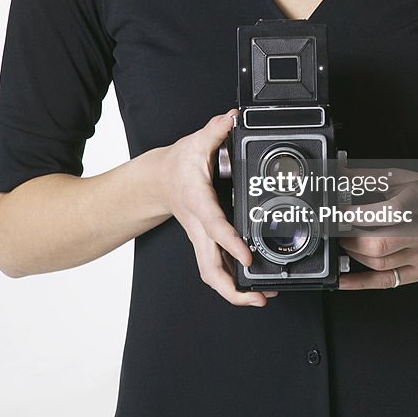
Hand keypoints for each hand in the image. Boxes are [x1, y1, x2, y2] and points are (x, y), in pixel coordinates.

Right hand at [161, 109, 277, 306]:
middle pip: (210, 268)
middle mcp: (200, 228)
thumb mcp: (195, 143)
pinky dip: (233, 280)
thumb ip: (215, 130)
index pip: (216, 227)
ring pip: (213, 274)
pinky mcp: (206, 243)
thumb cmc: (176, 165)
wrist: (156, 181)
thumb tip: (232, 118)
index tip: (248, 257)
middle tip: (258, 297)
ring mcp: (202, 239)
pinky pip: (217, 267)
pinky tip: (253, 284)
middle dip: (232, 288)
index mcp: (198, 205)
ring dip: (234, 291)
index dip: (231, 243)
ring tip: (261, 298)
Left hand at [337, 167, 417, 289]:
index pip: (375, 215)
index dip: (349, 216)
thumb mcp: (401, 178)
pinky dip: (361, 283)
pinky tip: (344, 279)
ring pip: (378, 264)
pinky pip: (386, 281)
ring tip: (347, 242)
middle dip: (348, 239)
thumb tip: (339, 175)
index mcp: (413, 206)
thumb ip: (367, 178)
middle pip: (376, 245)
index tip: (334, 212)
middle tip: (338, 230)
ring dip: (354, 254)